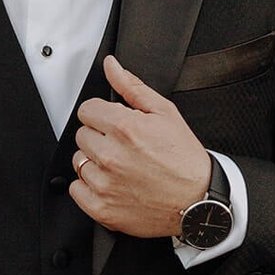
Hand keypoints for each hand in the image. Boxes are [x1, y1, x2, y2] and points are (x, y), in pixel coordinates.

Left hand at [70, 55, 210, 238]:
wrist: (198, 200)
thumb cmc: (184, 159)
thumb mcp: (164, 113)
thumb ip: (132, 87)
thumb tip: (112, 66)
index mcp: (125, 129)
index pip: (87, 110)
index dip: (102, 114)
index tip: (114, 124)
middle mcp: (111, 156)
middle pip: (82, 135)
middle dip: (100, 136)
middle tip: (123, 146)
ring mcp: (105, 184)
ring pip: (79, 161)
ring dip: (95, 161)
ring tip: (120, 166)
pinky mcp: (102, 208)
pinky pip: (76, 189)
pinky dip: (90, 187)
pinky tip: (112, 183)